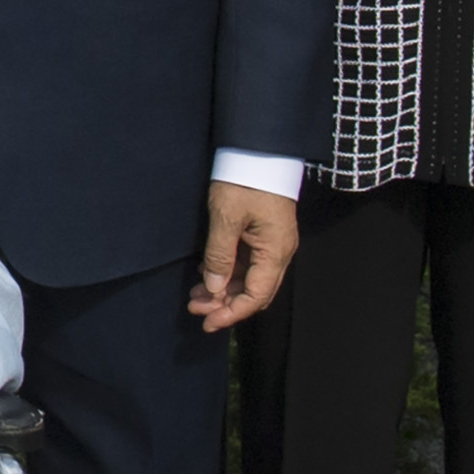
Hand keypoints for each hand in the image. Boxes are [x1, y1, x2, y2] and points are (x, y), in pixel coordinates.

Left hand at [187, 181, 297, 331]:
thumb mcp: (226, 217)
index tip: (207, 322)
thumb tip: (213, 288)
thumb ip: (219, 255)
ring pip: (248, 278)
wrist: (258, 151)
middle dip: (224, 304)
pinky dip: (226, 272)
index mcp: (275, 252)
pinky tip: (205, 273)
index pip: (256, 296)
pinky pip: (246, 263)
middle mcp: (278, 252)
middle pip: (254, 292)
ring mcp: (271, 244)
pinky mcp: (262, 235)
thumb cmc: (245, 180)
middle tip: (194, 308)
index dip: (231, 313)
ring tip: (195, 294)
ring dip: (223, 289)